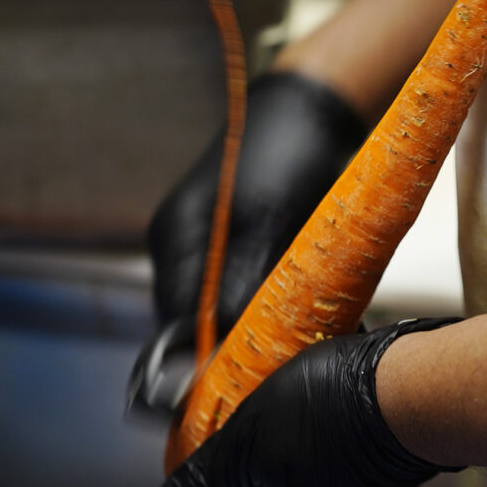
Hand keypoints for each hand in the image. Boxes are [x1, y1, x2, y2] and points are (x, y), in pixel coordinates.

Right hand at [146, 72, 364, 335]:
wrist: (312, 107)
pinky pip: (244, 293)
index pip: (175, 322)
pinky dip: (272, 307)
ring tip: (301, 337)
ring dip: (259, 328)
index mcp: (175, 239)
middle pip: (197, 323)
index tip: (248, 379)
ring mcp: (207, 249)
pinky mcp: (236, 248)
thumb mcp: (271, 216)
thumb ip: (242, 280)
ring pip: (224, 312)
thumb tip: (220, 341)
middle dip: (237, 345)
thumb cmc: (288, 148)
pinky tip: (307, 314)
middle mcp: (183, 249)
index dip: (207, 357)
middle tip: (284, 359)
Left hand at [149, 318, 461, 486]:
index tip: (194, 480)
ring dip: (278, 443)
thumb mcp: (247, 442)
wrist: (421, 386)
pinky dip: (315, 426)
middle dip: (242, 472)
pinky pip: (335, 451)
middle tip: (226, 428)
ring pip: (302, 477)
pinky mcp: (381, 461)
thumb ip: (205, 482)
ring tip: (263, 396)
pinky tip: (309, 387)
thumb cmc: (334, 413)